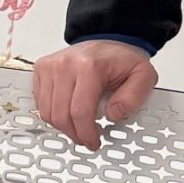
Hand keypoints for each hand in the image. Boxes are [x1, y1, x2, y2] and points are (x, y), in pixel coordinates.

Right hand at [32, 39, 156, 150]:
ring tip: (77, 128)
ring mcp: (50, 66)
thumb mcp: (144, 76)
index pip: (80, 111)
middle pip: (60, 114)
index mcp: (89, 67)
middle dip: (74, 134)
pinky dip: (52, 113)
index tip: (94, 142)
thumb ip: (133, 98)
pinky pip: (40, 102)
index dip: (86, 133)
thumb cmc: (122, 59)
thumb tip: (112, 115)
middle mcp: (64, 65)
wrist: (108, 40)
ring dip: (62, 126)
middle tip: (86, 140)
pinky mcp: (41, 69)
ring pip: (47, 111)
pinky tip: (67, 113)